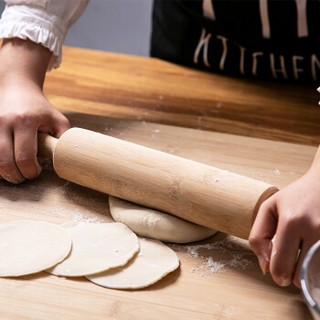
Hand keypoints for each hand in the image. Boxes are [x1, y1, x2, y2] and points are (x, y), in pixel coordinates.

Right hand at [0, 84, 69, 182]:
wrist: (17, 89)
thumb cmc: (41, 109)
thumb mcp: (58, 120)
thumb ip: (64, 139)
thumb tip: (67, 159)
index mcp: (25, 120)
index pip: (25, 157)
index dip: (31, 171)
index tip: (37, 172)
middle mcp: (4, 121)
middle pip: (5, 161)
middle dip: (16, 176)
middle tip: (24, 177)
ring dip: (3, 172)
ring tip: (14, 174)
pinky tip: (4, 164)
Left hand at [249, 149, 319, 286]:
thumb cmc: (295, 196)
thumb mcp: (269, 208)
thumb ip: (258, 237)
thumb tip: (265, 267)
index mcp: (291, 222)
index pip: (281, 266)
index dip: (276, 274)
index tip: (277, 271)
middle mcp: (315, 229)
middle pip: (300, 276)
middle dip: (291, 273)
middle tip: (291, 260)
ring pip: (316, 276)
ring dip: (307, 272)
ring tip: (303, 254)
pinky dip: (318, 265)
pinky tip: (313, 251)